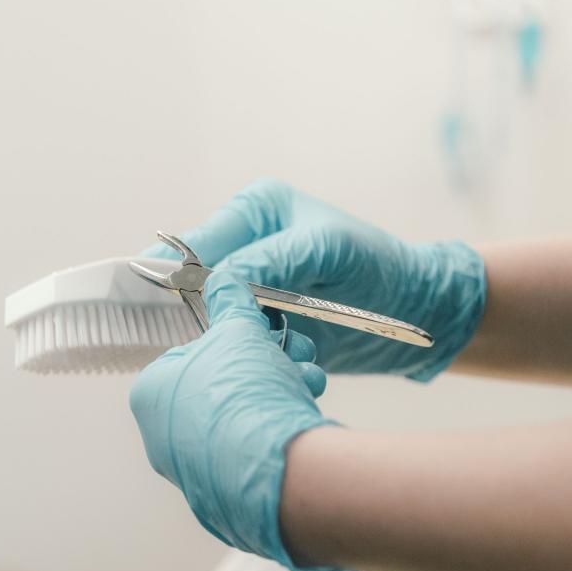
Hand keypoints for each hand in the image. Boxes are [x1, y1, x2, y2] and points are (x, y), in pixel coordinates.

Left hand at [129, 271, 355, 570]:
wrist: (274, 469)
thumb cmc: (242, 394)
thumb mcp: (238, 330)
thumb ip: (230, 302)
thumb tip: (225, 280)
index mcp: (150, 394)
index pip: (189, 353)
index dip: (231, 339)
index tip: (259, 333)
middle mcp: (162, 437)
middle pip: (222, 385)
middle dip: (265, 365)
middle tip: (293, 352)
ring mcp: (193, 472)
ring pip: (243, 416)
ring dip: (281, 391)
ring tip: (308, 380)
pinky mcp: (226, 497)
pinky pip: (255, 451)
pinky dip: (280, 431)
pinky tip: (305, 415)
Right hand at [143, 179, 485, 379]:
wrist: (414, 312)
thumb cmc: (378, 266)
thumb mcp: (329, 250)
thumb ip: (273, 259)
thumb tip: (220, 280)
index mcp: (253, 212)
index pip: (194, 243)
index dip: (172, 274)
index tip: (156, 306)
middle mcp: (242, 247)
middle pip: (192, 284)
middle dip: (207, 314)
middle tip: (224, 336)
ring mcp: (247, 290)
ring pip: (210, 320)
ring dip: (233, 340)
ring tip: (275, 346)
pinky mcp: (257, 325)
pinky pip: (233, 343)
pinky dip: (250, 355)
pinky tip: (282, 359)